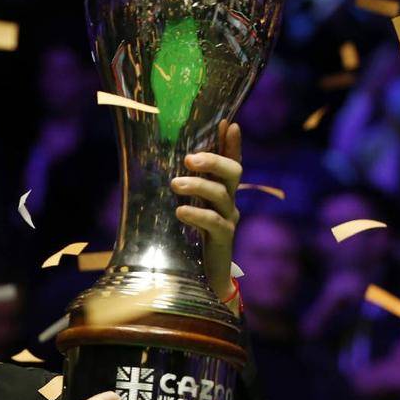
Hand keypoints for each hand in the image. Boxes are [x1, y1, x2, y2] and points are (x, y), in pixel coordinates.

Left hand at [171, 120, 241, 302]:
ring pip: (221, 194)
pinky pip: (214, 222)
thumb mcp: (189, 206)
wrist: (205, 276)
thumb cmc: (191, 237)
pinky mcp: (223, 239)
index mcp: (222, 190)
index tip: (230, 124)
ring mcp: (229, 219)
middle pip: (233, 172)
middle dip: (213, 161)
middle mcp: (229, 201)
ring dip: (197, 186)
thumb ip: (184, 188)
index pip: (231, 161)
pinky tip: (181, 211)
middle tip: (189, 159)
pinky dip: (197, 214)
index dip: (232, 144)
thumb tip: (165, 165)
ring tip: (175, 184)